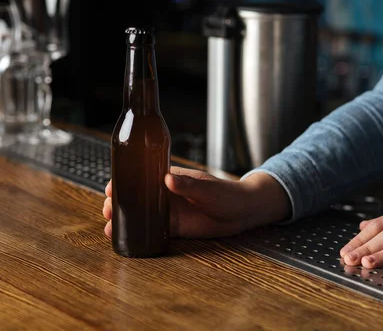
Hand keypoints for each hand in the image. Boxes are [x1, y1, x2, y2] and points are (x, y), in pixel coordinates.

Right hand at [102, 166, 290, 238]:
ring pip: (141, 214)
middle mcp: (167, 194)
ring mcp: (170, 211)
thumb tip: (168, 179)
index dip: (125, 180)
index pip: (143, 176)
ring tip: (109, 227)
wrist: (243, 212)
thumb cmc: (227, 194)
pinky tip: (125, 239)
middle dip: (119, 202)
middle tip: (107, 209)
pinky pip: (152, 230)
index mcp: (172, 178)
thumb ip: (187, 185)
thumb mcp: (207, 188)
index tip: (111, 186)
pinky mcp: (175, 228)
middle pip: (137, 196)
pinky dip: (138, 233)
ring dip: (125, 219)